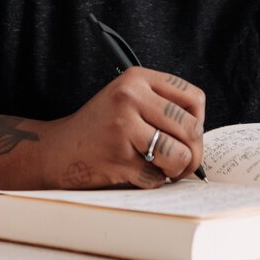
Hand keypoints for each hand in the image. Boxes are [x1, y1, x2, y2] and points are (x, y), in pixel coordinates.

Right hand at [39, 68, 205, 188]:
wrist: (58, 150)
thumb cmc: (101, 127)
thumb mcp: (128, 100)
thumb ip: (162, 106)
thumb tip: (201, 136)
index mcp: (137, 78)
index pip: (194, 98)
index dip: (199, 121)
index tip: (188, 135)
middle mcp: (130, 97)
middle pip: (191, 128)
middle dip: (194, 152)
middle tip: (183, 162)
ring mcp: (123, 127)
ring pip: (179, 155)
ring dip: (176, 170)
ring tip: (163, 168)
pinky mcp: (118, 157)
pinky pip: (157, 177)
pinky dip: (152, 181)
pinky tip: (136, 172)